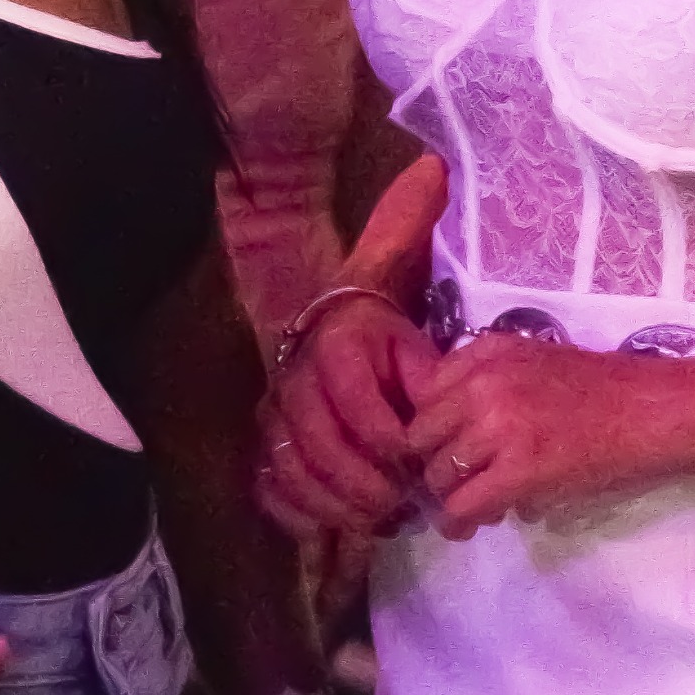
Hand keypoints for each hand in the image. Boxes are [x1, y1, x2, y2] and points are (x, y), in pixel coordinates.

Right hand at [258, 155, 448, 542]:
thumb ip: (403, 225)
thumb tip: (432, 169)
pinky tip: (335, 526)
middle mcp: (293, 384)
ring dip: (341, 506)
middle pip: (326, 452)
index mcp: (333, 346)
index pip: (363, 410)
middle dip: (369, 485)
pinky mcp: (262, 451)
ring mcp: (272, 421)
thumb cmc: (360, 305)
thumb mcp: (384, 266)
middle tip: (405, 503)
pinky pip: (274, 494)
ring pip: (300, 477)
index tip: (420, 458)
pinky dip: (303, 515)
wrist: (297, 317)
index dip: (393, 442)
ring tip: (380, 519)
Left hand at [409, 332, 681, 535]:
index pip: (425, 394)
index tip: (445, 448)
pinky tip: (467, 528)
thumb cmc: (607, 391)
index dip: (432, 429)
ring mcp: (500, 424)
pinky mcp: (520, 469)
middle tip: (456, 484)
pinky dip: (457, 523)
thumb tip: (453, 434)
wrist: (655, 411)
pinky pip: (464, 505)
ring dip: (448, 496)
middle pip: (422, 436)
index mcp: (488, 352)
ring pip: (438, 474)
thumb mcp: (537, 363)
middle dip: (434, 464)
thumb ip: (489, 383)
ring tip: (471, 506)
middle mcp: (484, 381)